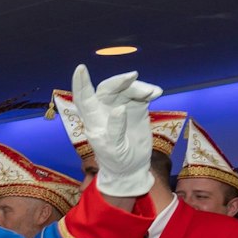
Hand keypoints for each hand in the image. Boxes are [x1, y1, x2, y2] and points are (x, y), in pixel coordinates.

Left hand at [71, 63, 162, 199]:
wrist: (132, 168)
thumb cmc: (117, 161)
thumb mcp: (114, 149)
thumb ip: (115, 129)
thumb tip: (120, 108)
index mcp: (93, 120)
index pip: (84, 98)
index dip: (81, 84)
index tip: (80, 68)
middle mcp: (104, 110)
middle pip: (108, 88)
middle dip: (118, 80)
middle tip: (132, 77)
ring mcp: (121, 107)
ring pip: (126, 89)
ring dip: (138, 87)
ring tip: (151, 93)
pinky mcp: (136, 108)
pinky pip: (141, 94)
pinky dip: (149, 91)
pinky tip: (156, 93)